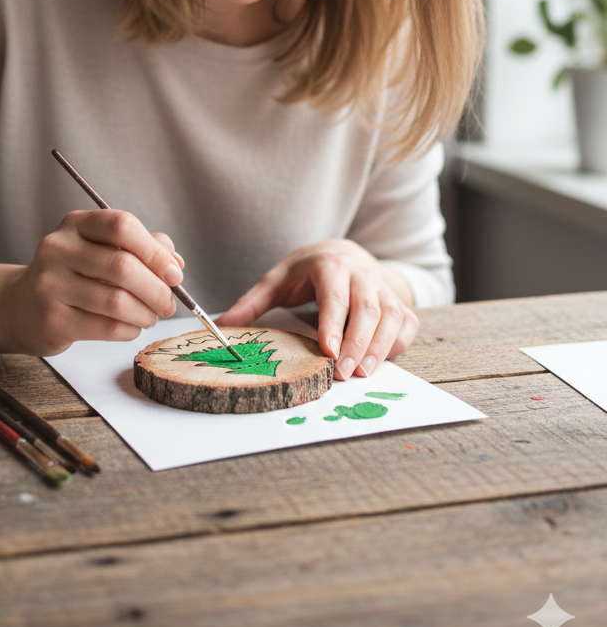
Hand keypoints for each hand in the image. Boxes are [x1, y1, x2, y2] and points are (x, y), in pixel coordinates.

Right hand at [1, 209, 183, 355]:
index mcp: (76, 224)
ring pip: (117, 301)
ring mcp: (50, 284)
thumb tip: (175, 263)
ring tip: (151, 317)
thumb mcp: (101, 250)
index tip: (174, 273)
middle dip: (157, 289)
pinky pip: (106, 327)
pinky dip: (129, 330)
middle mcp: (58, 249)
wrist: (21, 307)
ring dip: (145, 313)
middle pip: (123, 266)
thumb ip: (141, 248)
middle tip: (168, 303)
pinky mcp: (52, 319)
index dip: (155, 251)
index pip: (122, 226)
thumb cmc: (73, 275)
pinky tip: (131, 327)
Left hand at [216, 239, 418, 378]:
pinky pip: (406, 324)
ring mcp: (384, 287)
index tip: (328, 351)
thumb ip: (252, 303)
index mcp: (331, 265)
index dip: (334, 324)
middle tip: (343, 374)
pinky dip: (397, 344)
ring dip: (378, 347)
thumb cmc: (308, 271)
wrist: (346, 253)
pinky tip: (379, 361)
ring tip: (361, 373)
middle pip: (367, 309)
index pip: (335, 296)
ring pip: (391, 317)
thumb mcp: (278, 279)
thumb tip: (220, 325)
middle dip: (357, 344)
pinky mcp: (399, 302)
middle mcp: (362, 274)